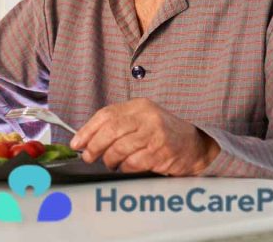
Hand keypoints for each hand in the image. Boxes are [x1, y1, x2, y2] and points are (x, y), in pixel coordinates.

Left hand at [70, 98, 219, 175]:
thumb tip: (86, 140)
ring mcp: (156, 134)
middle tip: (88, 156)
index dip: (88, 129)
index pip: (106, 114)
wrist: (196, 146)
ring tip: (110, 163)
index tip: (76, 143)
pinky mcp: (161, 153)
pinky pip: (133, 163)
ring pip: (120, 148)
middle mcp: (148, 117)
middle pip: (111, 130)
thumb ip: (118, 126)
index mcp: (139, 106)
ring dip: (110, 160)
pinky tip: (126, 168)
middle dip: (94, 146)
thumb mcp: (142, 121)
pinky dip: (125, 168)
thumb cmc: (163, 134)